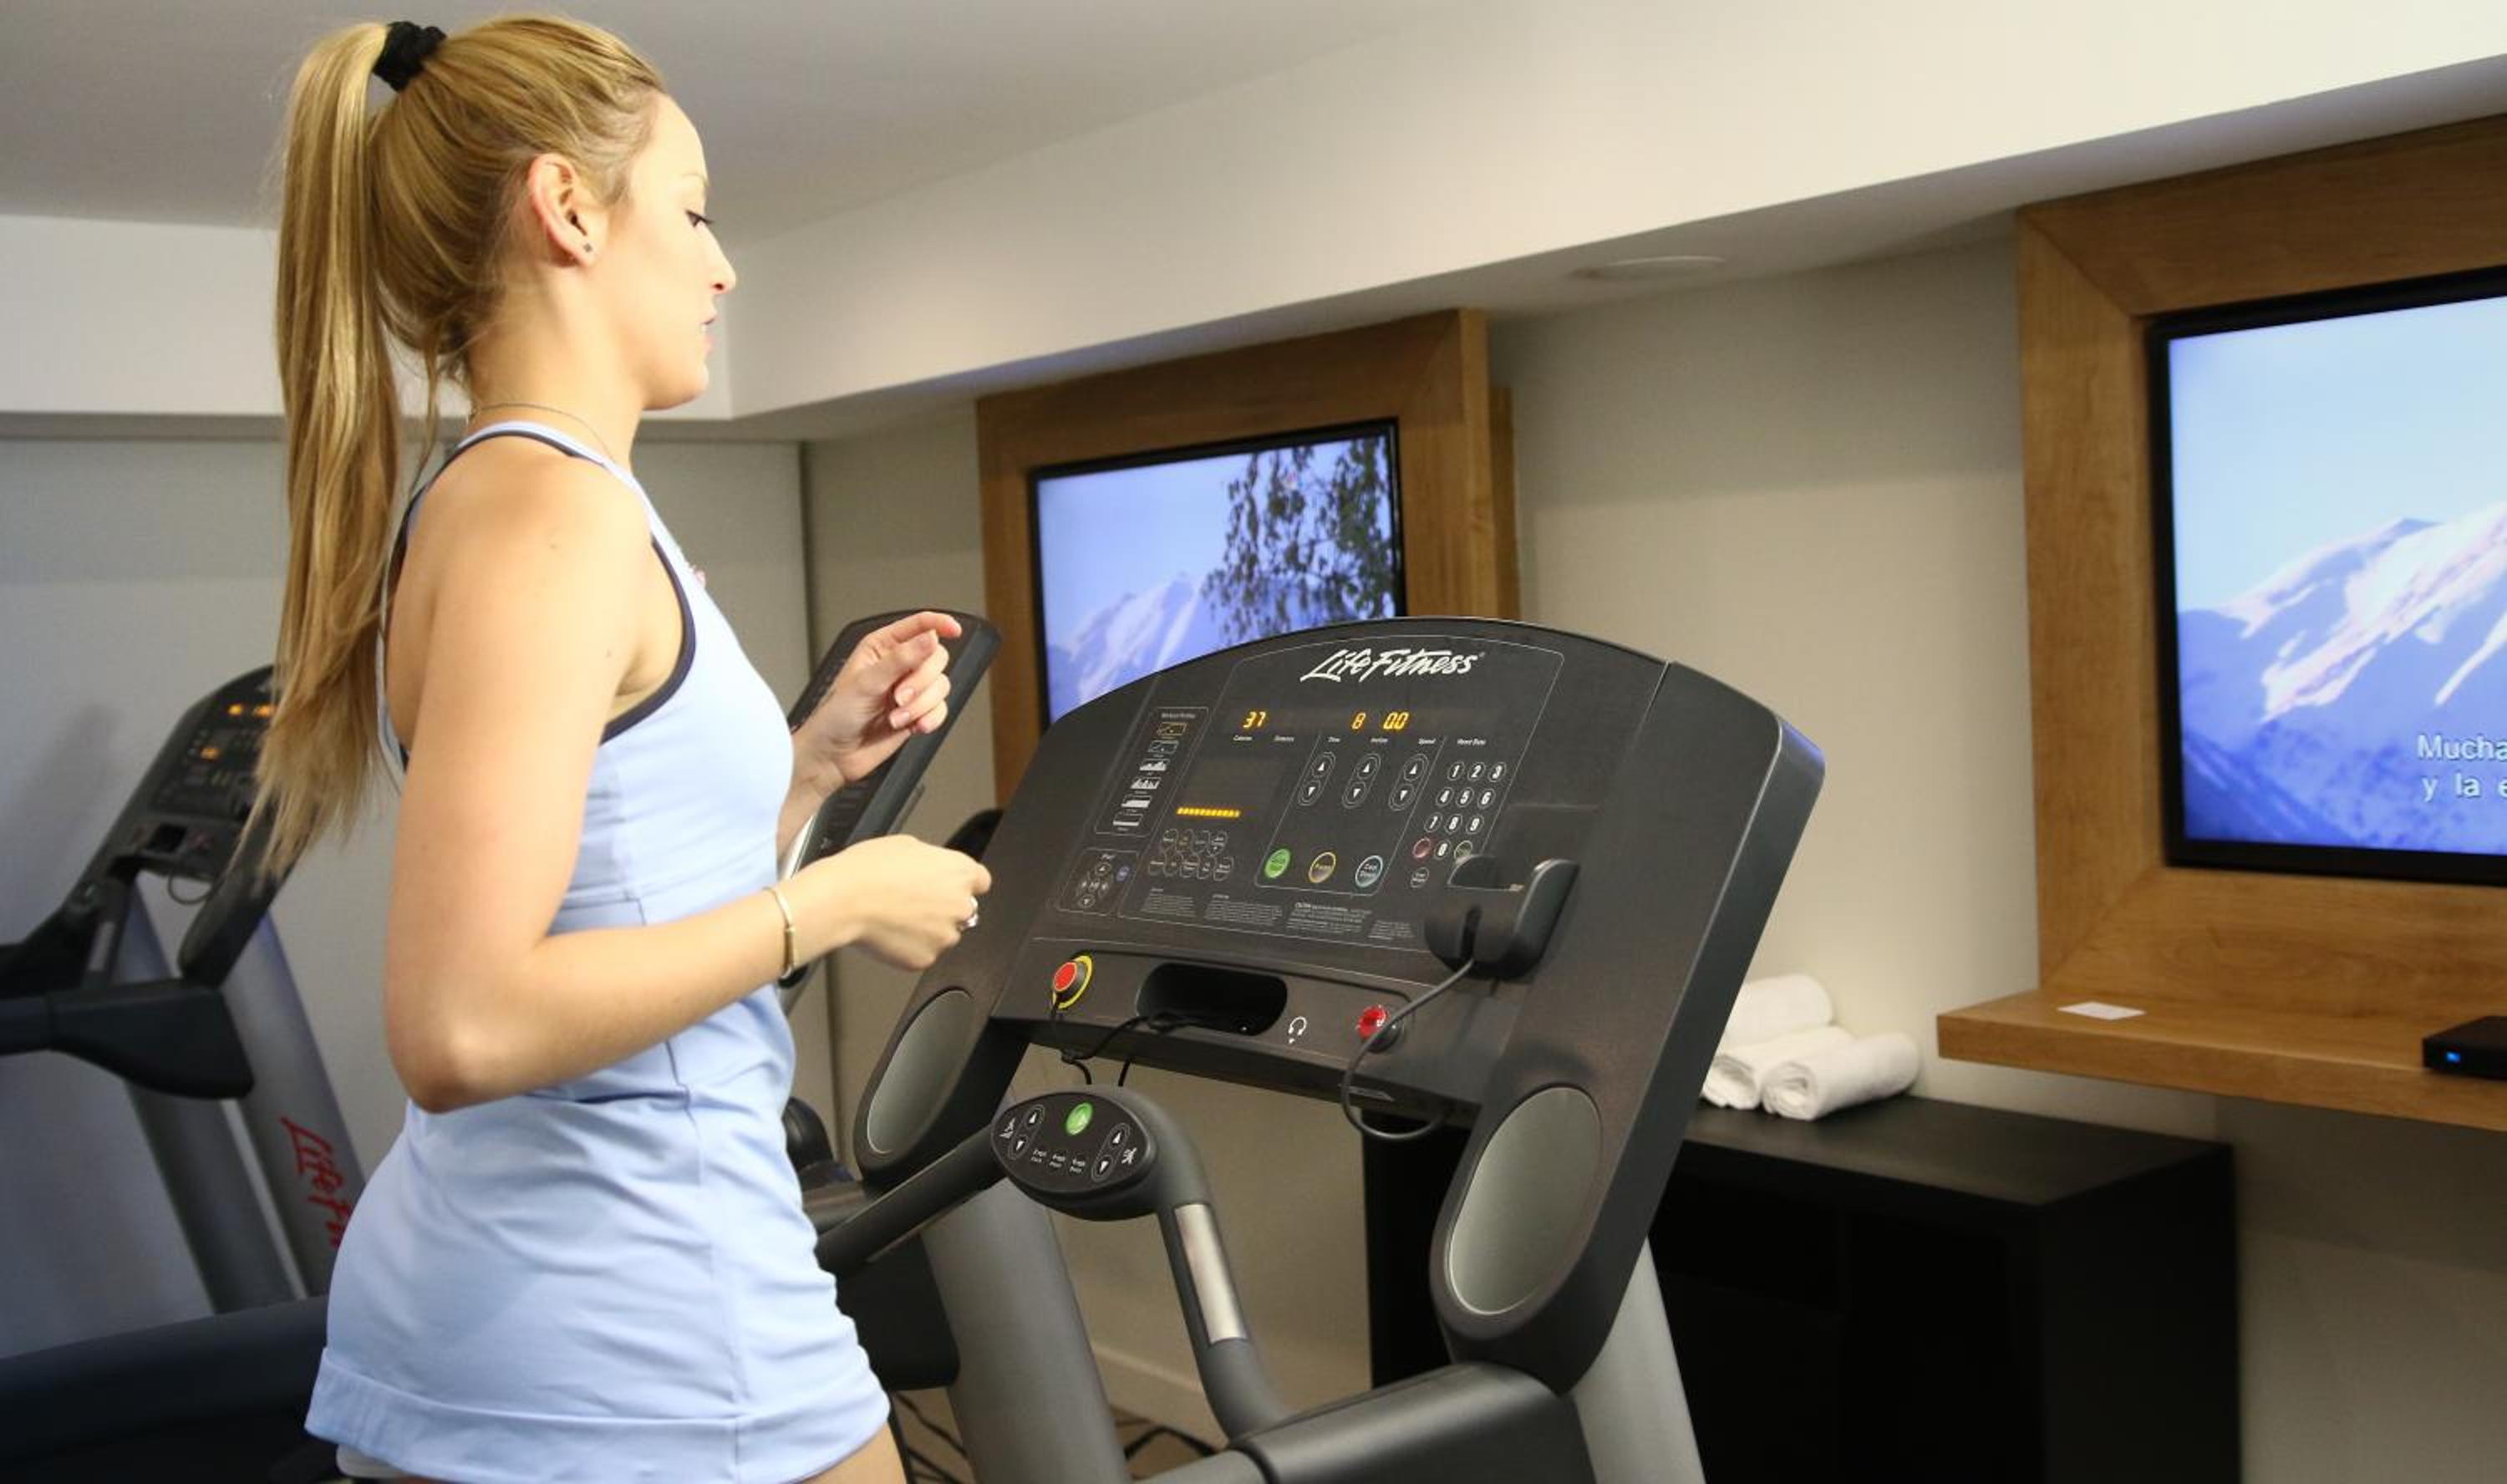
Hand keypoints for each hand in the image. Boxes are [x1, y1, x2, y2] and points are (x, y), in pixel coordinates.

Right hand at [791, 835, 990, 972]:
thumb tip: (929, 868)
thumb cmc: (868, 870)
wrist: (843, 900)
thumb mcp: (906, 845)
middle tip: (913, 903)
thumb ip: (931, 860)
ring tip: (896, 917)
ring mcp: (945, 935)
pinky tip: (890, 933)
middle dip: (943, 908)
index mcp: (960, 872)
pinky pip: (923, 954)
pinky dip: (910, 948)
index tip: (949, 886)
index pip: (980, 881)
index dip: (961, 883)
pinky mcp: (926, 958)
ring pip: (943, 935)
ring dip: (928, 930)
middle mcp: (960, 905)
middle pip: (962, 910)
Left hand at [793, 612, 960, 789]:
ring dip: (922, 705)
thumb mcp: (867, 683)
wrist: (834, 755)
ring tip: (897, 717)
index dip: (939, 623)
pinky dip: (930, 719)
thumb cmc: (837, 716)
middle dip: (921, 682)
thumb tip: (930, 639)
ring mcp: (910, 689)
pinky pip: (941, 709)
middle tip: (898, 697)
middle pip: (936, 658)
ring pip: (941, 685)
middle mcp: (899, 665)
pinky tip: (914, 726)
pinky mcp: (918, 712)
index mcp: (882, 647)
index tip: (954, 630)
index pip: (919, 625)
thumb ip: (901, 659)